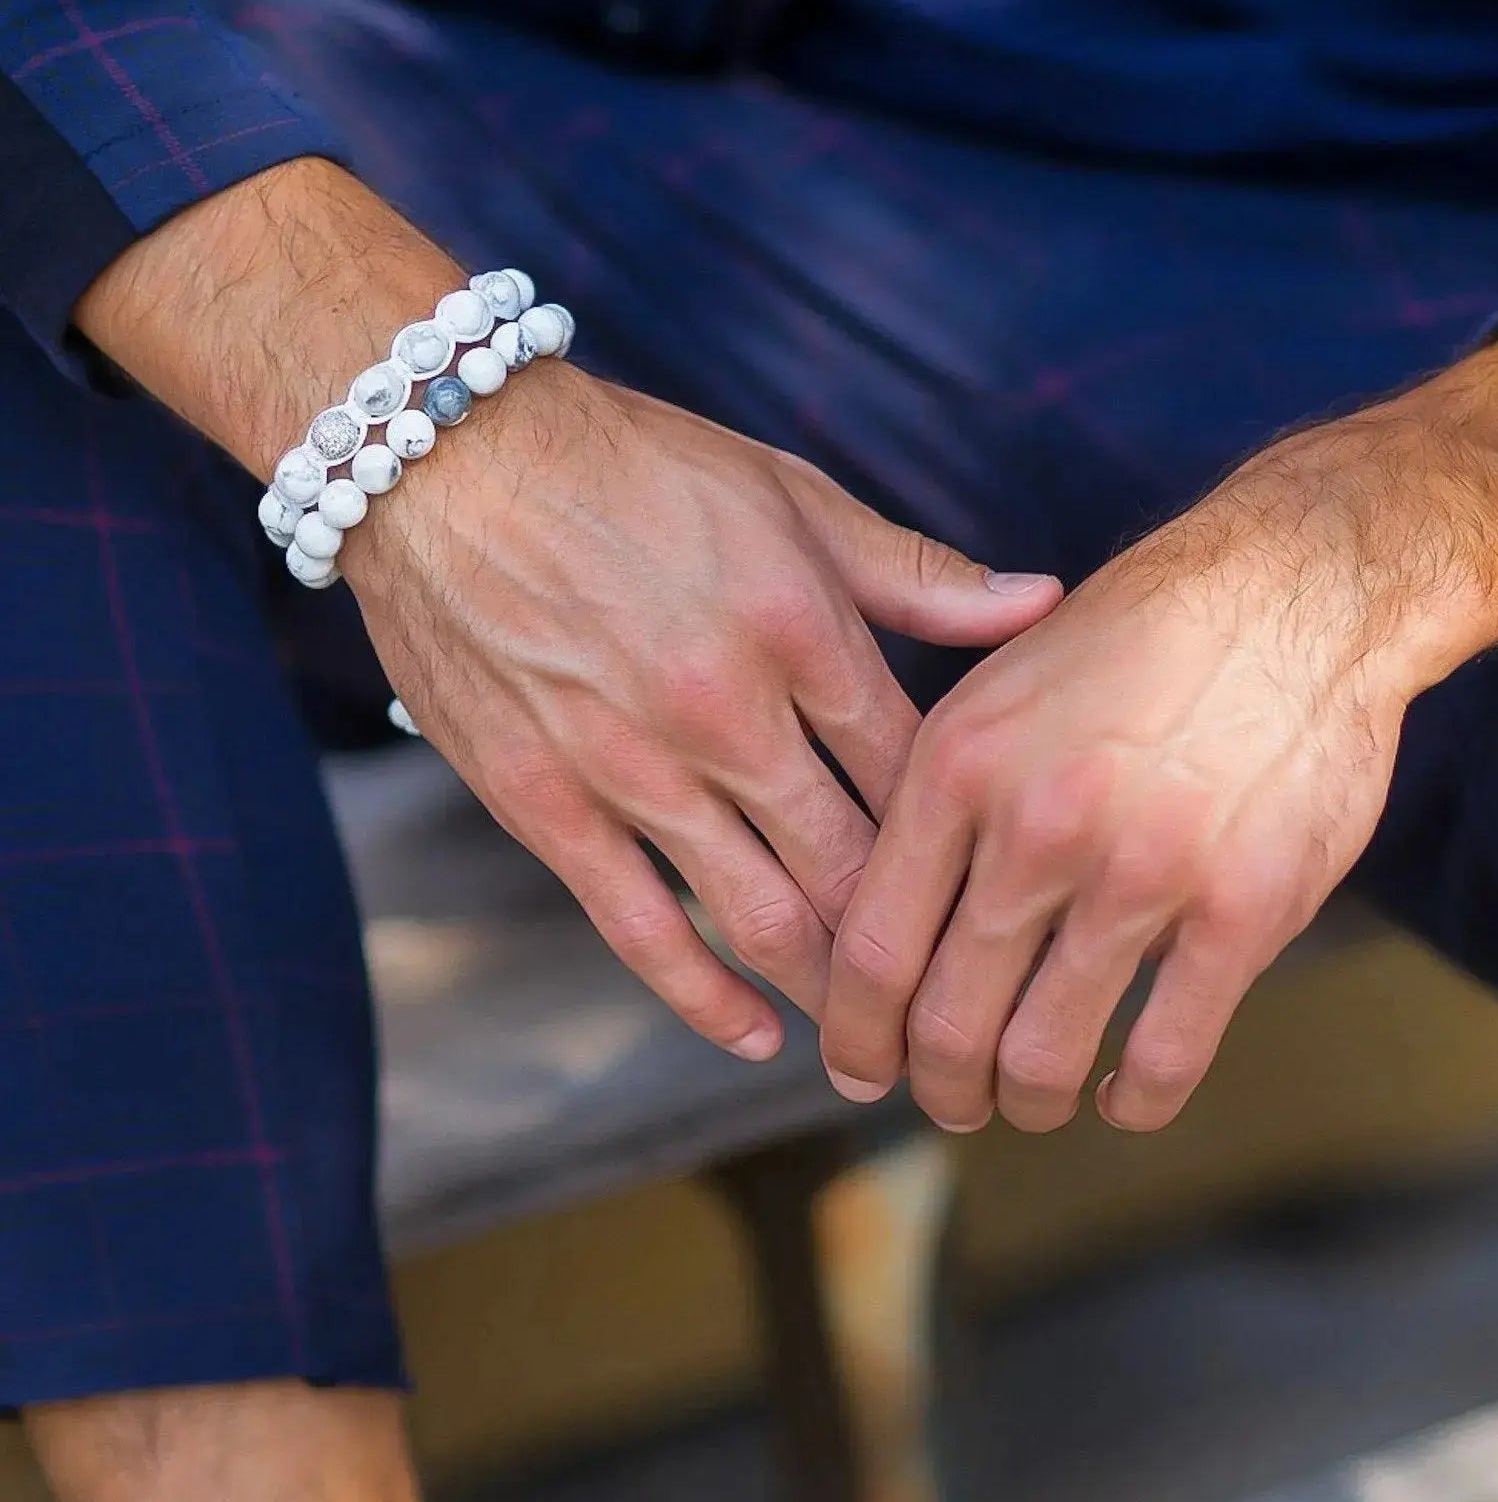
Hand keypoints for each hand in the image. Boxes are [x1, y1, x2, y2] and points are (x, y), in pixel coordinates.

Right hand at [74, 159, 1063, 1062]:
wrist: (450, 458)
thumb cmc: (636, 466)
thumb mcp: (792, 495)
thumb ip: (916, 572)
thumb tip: (1043, 602)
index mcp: (801, 628)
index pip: (914, 771)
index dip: (965, 841)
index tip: (996, 890)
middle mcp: (727, 711)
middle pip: (854, 863)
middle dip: (916, 944)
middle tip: (961, 1002)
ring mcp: (632, 767)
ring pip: (760, 916)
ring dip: (831, 991)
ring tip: (881, 1043)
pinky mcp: (547, 804)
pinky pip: (641, 929)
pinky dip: (705, 998)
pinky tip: (757, 1038)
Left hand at [820, 321, 1497, 1130]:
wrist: (1297, 588)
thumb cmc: (1139, 637)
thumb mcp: (1001, 681)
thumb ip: (943, 795)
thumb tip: (886, 916)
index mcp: (959, 764)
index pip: (872, 946)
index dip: (855, 1033)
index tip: (860, 1064)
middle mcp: (1036, 825)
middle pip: (946, 1020)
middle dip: (936, 1085)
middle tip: (948, 1097)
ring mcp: (1142, 873)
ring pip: (1043, 1056)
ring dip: (1024, 1101)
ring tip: (1028, 1099)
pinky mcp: (1243, 910)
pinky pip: (1163, 1057)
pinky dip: (1130, 1101)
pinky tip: (1120, 1096)